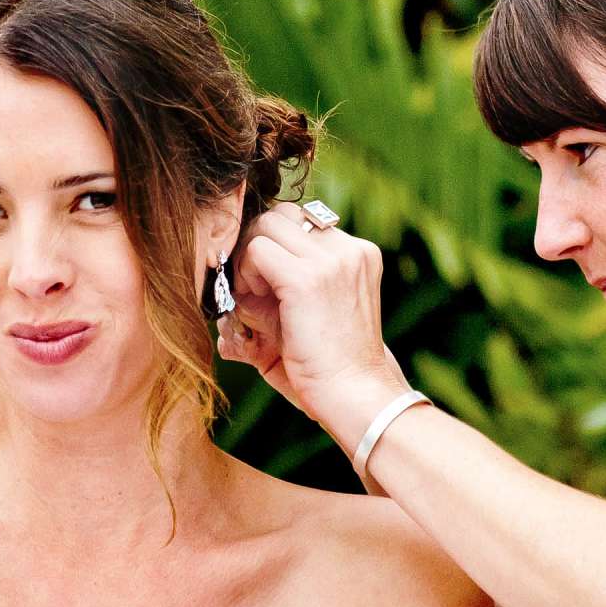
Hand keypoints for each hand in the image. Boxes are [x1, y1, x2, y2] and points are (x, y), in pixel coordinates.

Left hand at [222, 203, 410, 443]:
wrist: (354, 393)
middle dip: (260, 242)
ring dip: (251, 257)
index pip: (304, 220)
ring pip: (268, 225)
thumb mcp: (323, 310)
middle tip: (255, 283)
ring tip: (256, 294)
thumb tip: (249, 266)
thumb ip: (298, 281)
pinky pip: (257, 250)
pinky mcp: (306, 278)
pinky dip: (246, 273)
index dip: (277, 243)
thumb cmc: (334, 363)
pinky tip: (253, 301)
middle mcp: (349, 250)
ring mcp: (330, 261)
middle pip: (284, 213)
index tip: (267, 278)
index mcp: (359, 253)